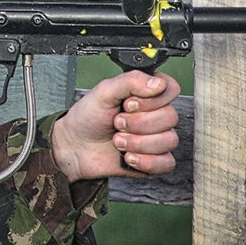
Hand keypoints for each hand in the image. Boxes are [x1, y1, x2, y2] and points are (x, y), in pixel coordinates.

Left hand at [51, 71, 179, 181]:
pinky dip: (146, 161)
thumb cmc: (87, 117)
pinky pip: (167, 162)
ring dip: (138, 143)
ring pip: (169, 140)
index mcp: (145, 93)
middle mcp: (154, 114)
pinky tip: (128, 157)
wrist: (75, 147)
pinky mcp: (154, 159)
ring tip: (117, 140)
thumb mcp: (103, 92)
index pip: (170, 89)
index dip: (151, 99)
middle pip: (170, 117)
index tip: (129, 104)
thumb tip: (157, 82)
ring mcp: (156, 137)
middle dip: (138, 123)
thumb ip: (130, 81)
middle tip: (117, 123)